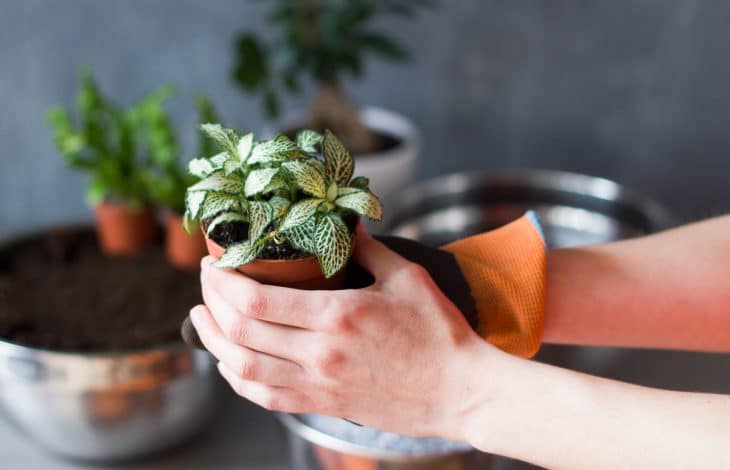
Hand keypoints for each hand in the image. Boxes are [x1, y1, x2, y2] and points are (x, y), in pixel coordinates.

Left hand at [190, 226, 496, 439]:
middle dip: (211, 304)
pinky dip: (239, 380)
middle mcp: (320, 354)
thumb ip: (369, 248)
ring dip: (214, 343)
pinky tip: (231, 363)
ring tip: (202, 320)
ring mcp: (320, 385)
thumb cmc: (440, 334)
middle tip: (205, 284)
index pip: (256, 300)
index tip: (212, 264)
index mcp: (338, 316)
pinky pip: (266, 398)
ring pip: (244, 369)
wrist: (461, 391)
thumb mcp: (408, 278)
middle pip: (240, 331)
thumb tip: (345, 223)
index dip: (222, 281)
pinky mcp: (325, 406)